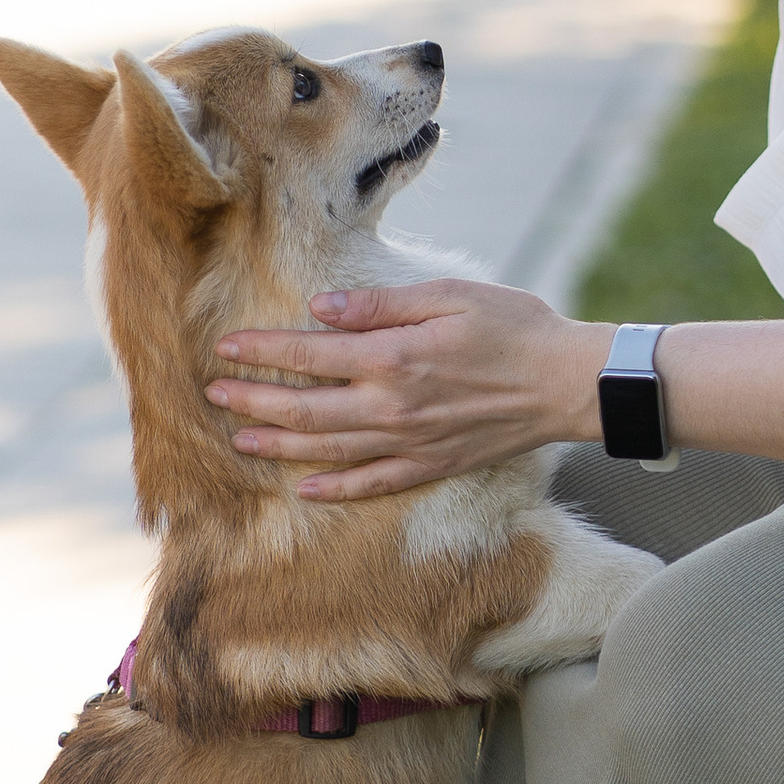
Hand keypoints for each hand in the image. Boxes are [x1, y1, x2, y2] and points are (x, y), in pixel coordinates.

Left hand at [207, 281, 606, 501]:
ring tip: (239, 440)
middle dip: (254, 402)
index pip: (310, 355)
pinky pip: (372, 484)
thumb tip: (321, 309)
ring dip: (279, 446)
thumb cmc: (515, 327)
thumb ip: (380, 306)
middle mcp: (394, 407)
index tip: (228, 346)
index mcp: (395, 358)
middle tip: (215, 394)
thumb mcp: (449, 295)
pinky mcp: (432, 464)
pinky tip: (305, 488)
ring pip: (328, 451)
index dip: (264, 351)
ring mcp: (411, 443)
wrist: (568, 383)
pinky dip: (335, 488)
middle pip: (306, 411)